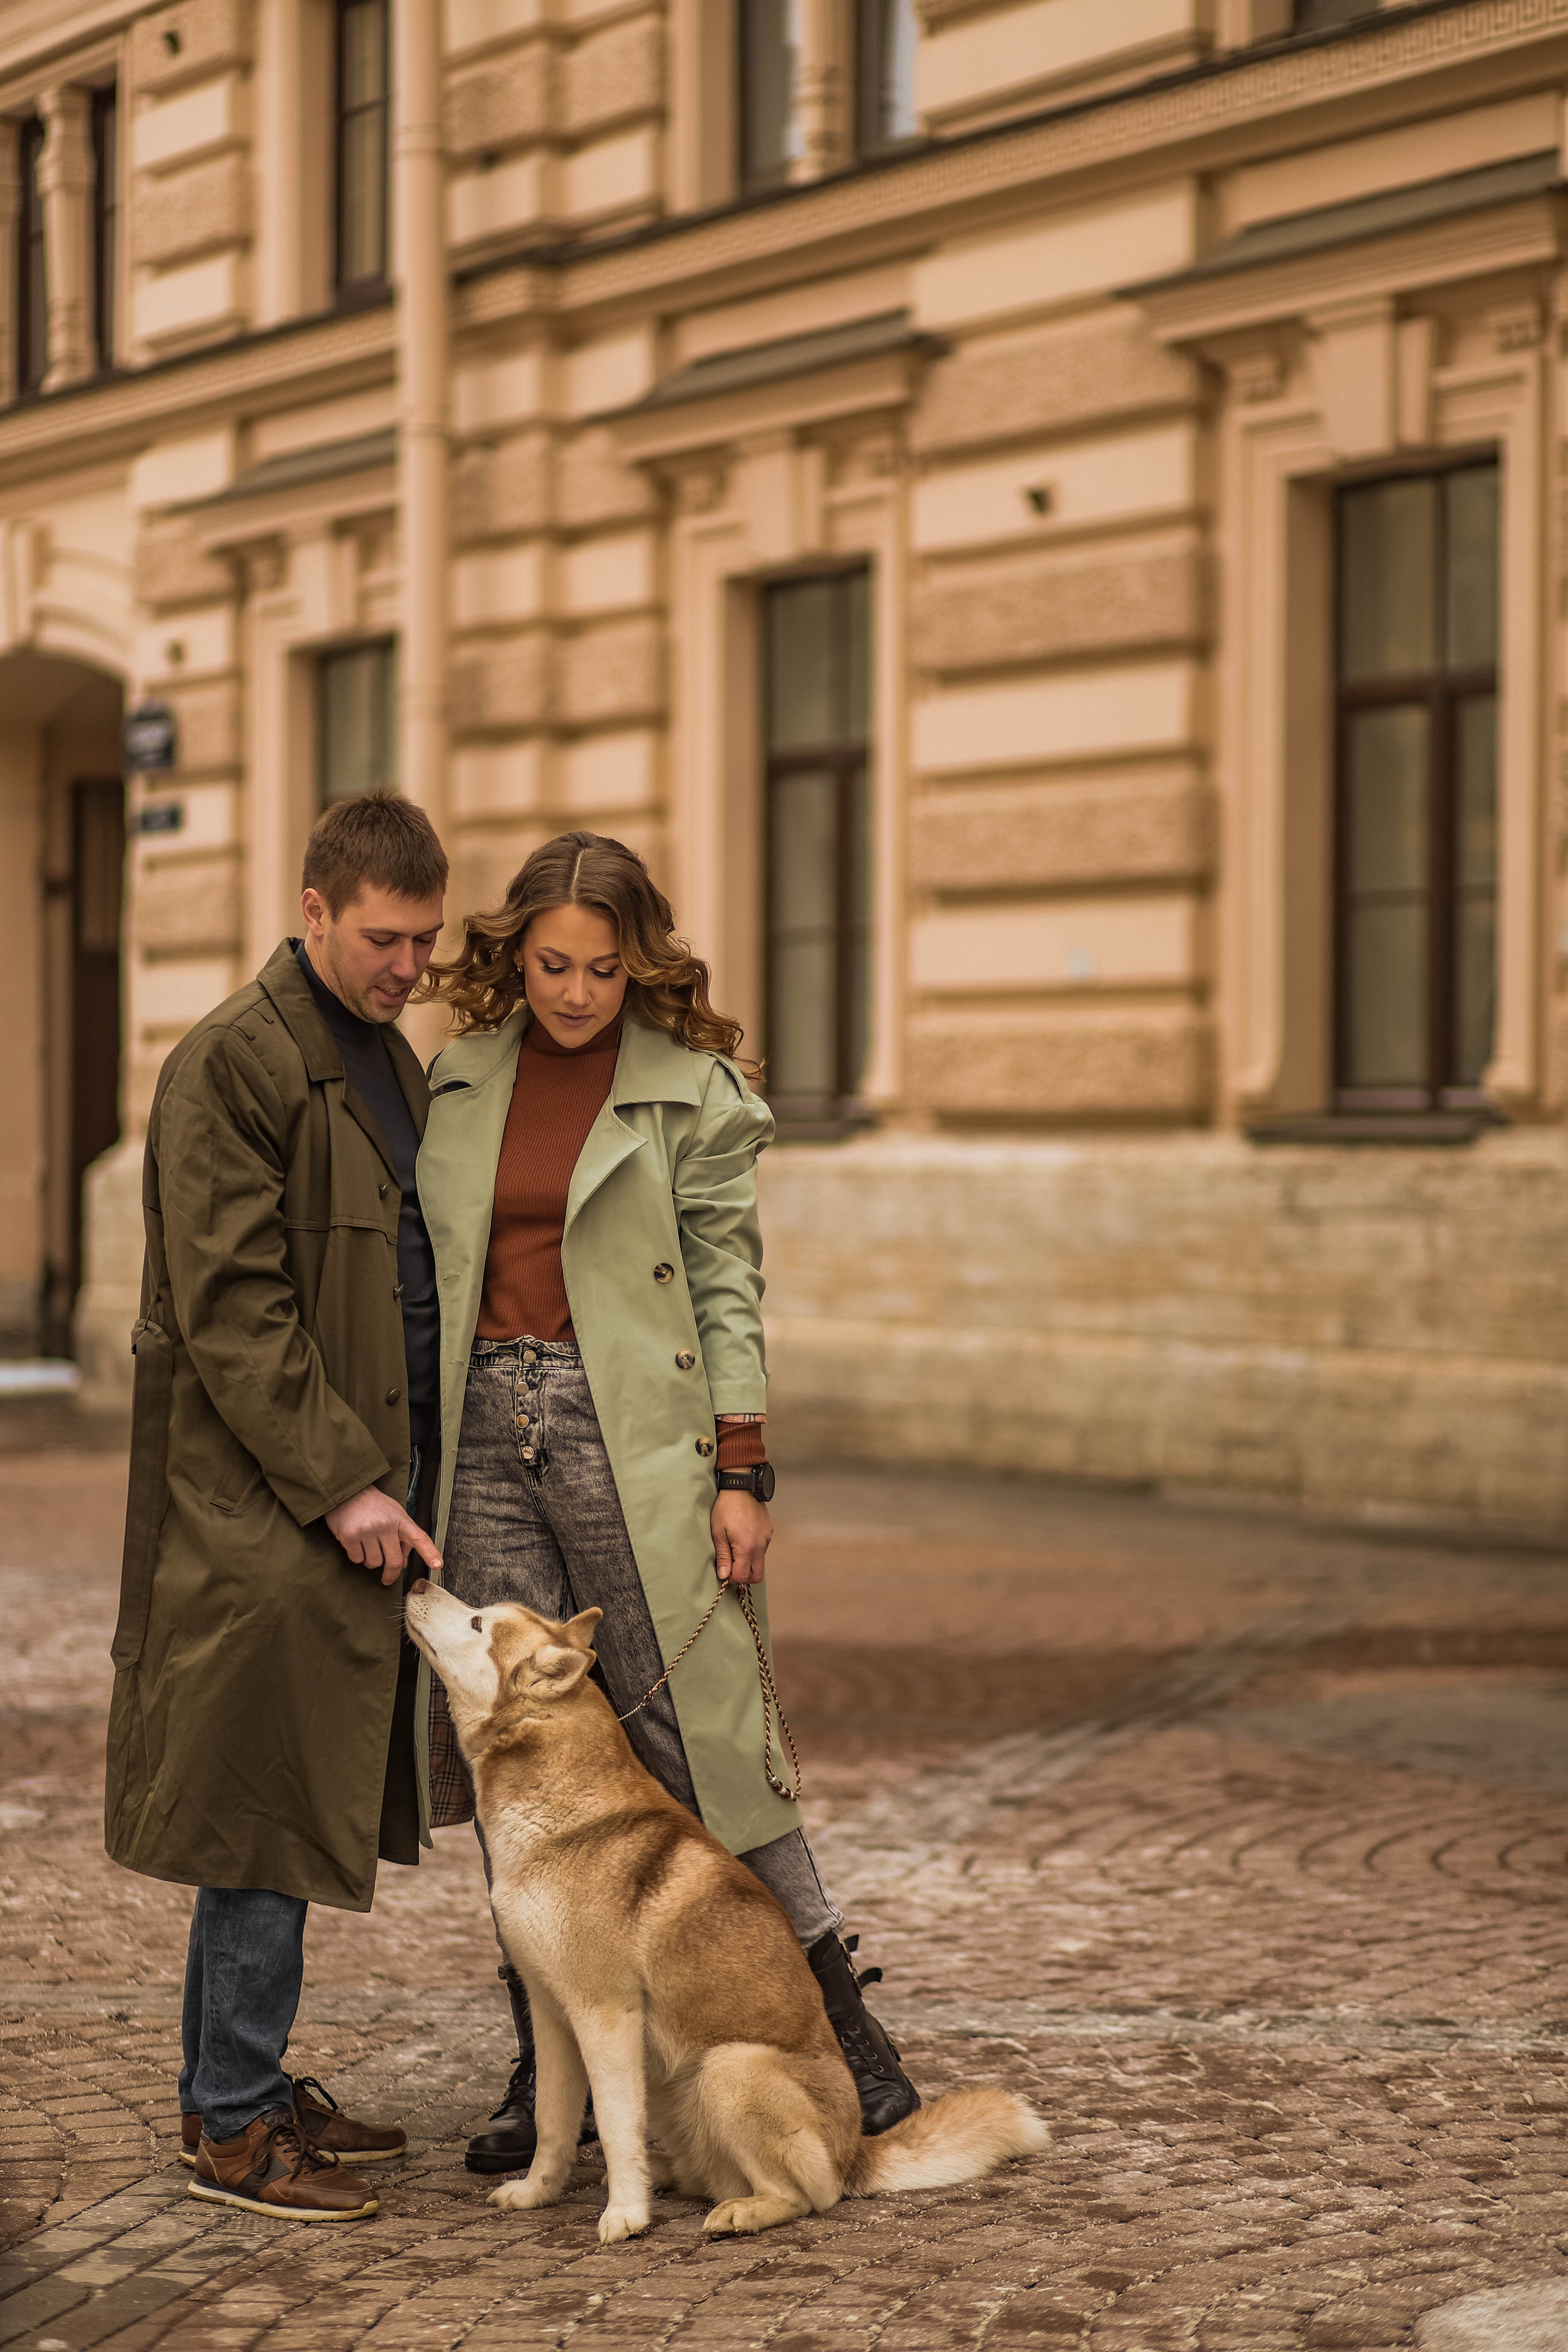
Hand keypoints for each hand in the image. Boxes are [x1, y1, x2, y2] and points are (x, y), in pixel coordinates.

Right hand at [326, 1486, 443, 1586]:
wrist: (348, 1491)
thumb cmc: (374, 1505)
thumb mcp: (393, 1514)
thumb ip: (402, 1537)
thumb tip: (403, 1564)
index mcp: (400, 1519)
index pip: (419, 1537)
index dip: (430, 1553)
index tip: (438, 1565)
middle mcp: (385, 1525)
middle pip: (395, 1561)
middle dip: (391, 1574)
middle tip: (387, 1579)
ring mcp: (367, 1530)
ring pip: (374, 1563)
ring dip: (371, 1561)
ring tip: (367, 1546)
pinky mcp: (349, 1536)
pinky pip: (357, 1559)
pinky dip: (357, 1556)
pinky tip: (355, 1543)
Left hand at [712, 1489, 770, 1586]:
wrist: (742, 1486)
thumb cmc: (726, 1508)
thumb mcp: (718, 1532)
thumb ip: (722, 1556)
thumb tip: (724, 1576)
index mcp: (746, 1547)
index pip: (742, 1576)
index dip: (731, 1577)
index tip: (723, 1570)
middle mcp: (760, 1545)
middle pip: (757, 1575)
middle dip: (744, 1576)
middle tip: (731, 1566)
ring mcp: (766, 1538)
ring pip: (760, 1562)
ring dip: (748, 1563)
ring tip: (734, 1549)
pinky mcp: (769, 1531)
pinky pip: (762, 1549)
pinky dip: (753, 1551)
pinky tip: (742, 1538)